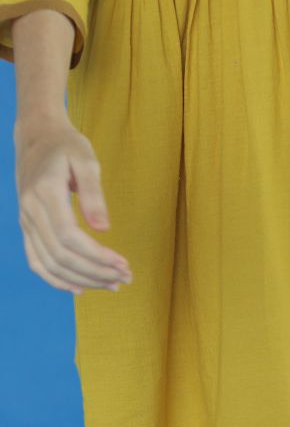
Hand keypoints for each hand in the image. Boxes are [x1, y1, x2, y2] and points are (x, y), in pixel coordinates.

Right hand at [14, 113, 131, 295]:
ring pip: (50, 264)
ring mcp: (26, 221)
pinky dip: (56, 280)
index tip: (123, 263)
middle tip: (125, 278)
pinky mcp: (27, 228)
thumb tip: (104, 228)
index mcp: (45, 192)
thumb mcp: (86, 160)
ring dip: (82, 280)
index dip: (97, 255)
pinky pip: (36, 262)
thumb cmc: (66, 146)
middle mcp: (30, 210)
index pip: (68, 236)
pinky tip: (80, 289)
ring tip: (112, 284)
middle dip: (96, 272)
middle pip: (61, 255)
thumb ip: (93, 194)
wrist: (37, 137)